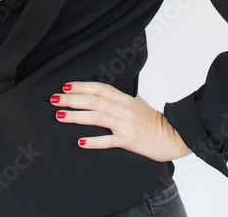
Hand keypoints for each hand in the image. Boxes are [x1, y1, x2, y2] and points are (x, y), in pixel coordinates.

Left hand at [51, 81, 192, 162]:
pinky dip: (94, 140)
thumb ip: (123, 98)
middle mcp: (123, 109)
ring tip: (60, 116)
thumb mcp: (138, 103)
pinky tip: (80, 141)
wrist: (173, 135)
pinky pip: (109, 140)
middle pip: (93, 100)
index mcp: (124, 99)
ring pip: (97, 117)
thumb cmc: (155, 121)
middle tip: (54, 99)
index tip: (65, 87)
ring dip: (77, 116)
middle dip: (71, 99)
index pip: (99, 88)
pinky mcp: (128, 140)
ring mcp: (125, 124)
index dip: (82, 86)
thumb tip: (110, 94)